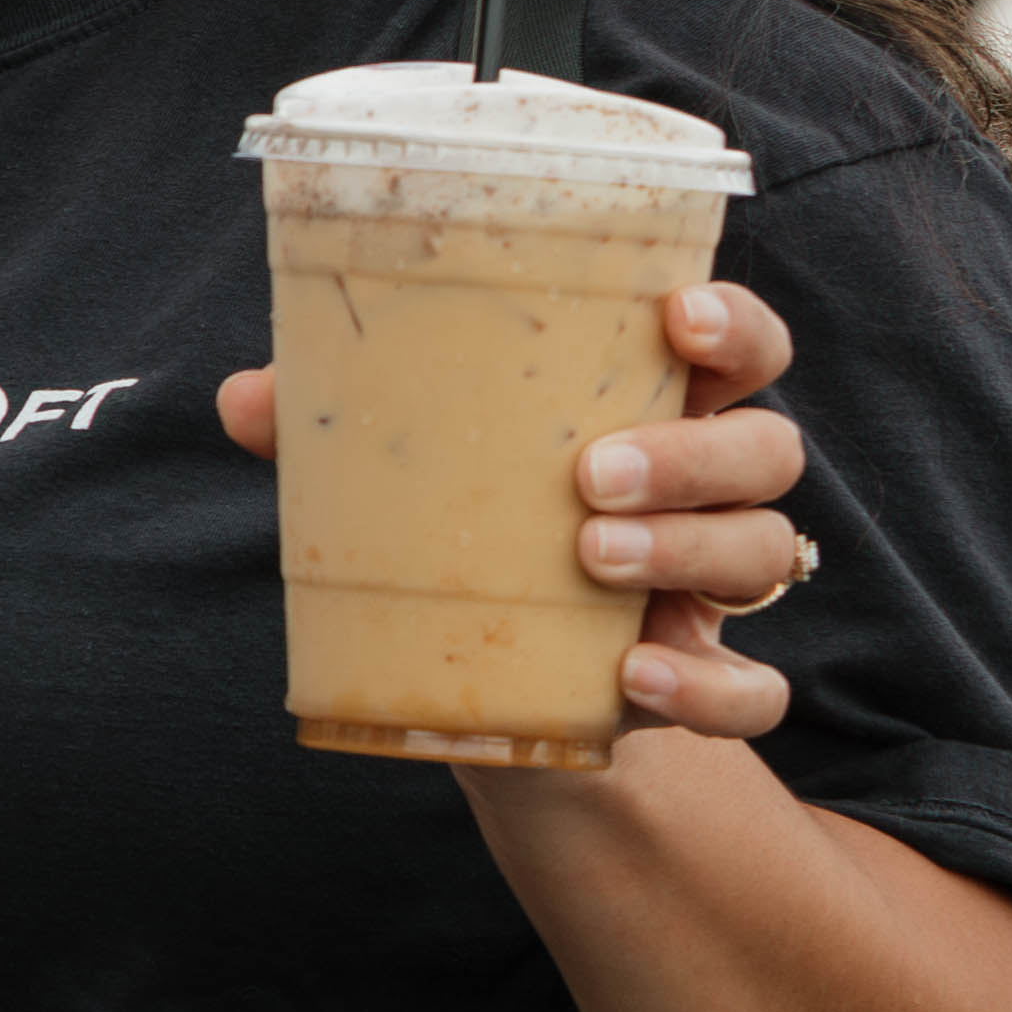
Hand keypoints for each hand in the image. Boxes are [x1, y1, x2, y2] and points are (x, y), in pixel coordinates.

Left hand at [215, 275, 804, 743]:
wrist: (486, 683)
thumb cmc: (460, 527)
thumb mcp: (402, 472)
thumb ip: (335, 427)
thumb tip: (245, 400)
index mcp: (652, 409)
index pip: (742, 347)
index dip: (737, 324)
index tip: (680, 318)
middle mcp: (705, 490)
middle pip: (766, 448)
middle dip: (691, 454)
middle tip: (588, 475)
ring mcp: (711, 587)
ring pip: (766, 550)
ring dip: (685, 550)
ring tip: (588, 556)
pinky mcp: (704, 679)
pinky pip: (753, 693)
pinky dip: (709, 688)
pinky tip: (636, 676)